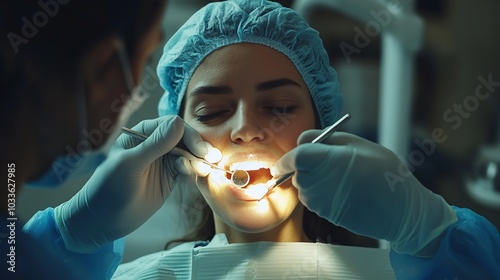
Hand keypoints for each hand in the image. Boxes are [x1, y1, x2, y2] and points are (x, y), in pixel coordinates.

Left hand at [54, 115, 209, 252]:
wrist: (102, 221)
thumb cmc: (108, 189)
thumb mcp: (131, 164)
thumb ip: (156, 144)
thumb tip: (179, 123)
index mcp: (142, 134)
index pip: (172, 126)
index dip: (188, 136)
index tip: (199, 150)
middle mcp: (154, 144)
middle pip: (184, 139)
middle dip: (198, 149)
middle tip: (211, 160)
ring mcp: (162, 162)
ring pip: (188, 155)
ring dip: (197, 162)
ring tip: (203, 172)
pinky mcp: (168, 178)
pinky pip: (186, 170)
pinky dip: (192, 173)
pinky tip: (193, 179)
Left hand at [272, 131, 456, 255]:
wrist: (402, 211)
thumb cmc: (385, 174)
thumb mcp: (361, 145)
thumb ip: (328, 138)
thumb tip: (303, 140)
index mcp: (329, 160)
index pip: (295, 157)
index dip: (286, 158)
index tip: (282, 161)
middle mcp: (320, 182)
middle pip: (297, 171)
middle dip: (304, 166)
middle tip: (327, 163)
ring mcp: (321, 201)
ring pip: (303, 186)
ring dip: (313, 180)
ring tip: (342, 178)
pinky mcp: (324, 214)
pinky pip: (312, 199)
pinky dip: (319, 193)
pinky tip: (342, 191)